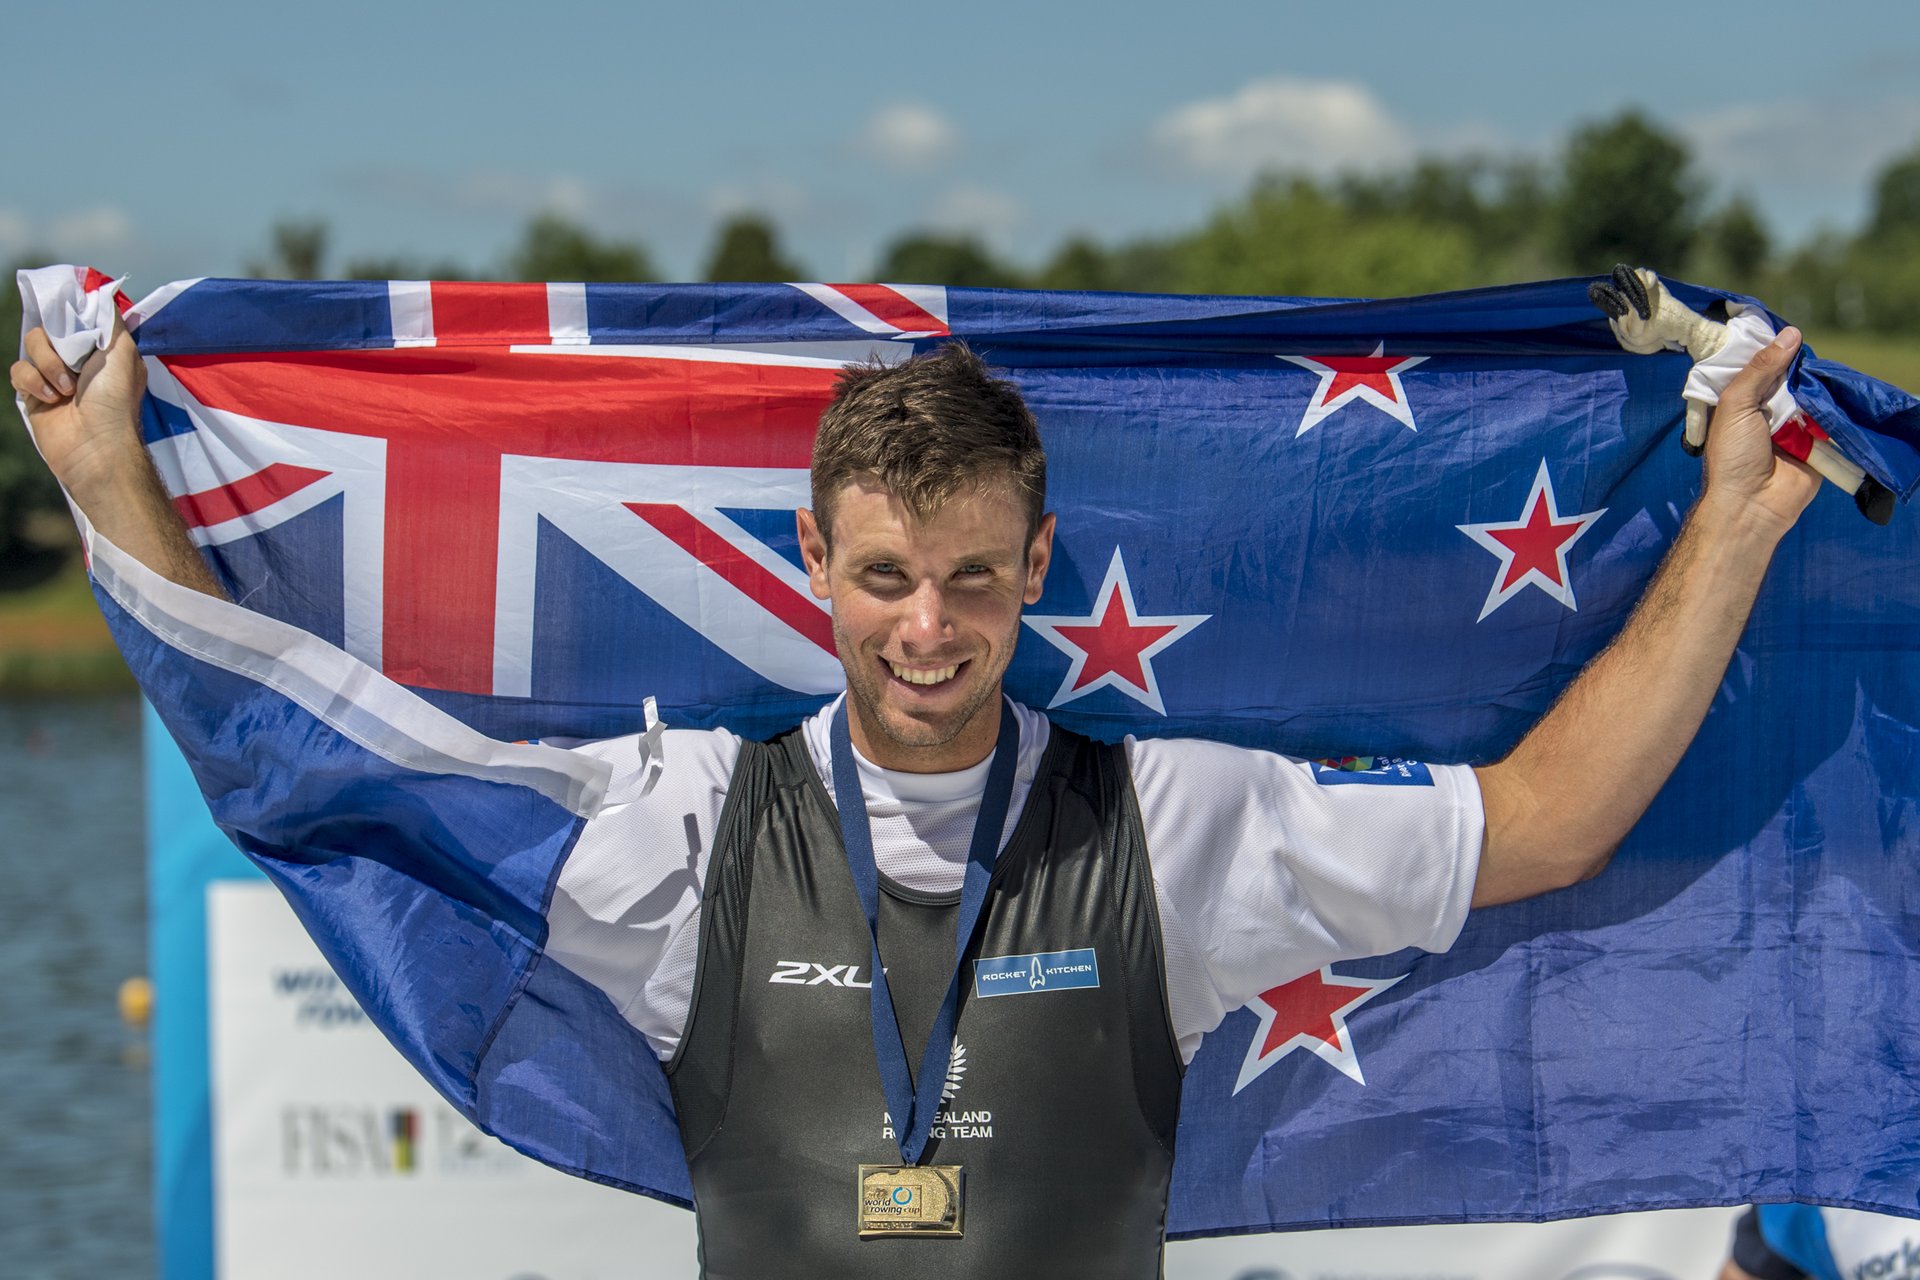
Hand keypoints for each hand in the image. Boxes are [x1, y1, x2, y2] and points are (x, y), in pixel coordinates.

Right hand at [8, 310, 147, 498]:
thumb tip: (102, 295)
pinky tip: (52, 399)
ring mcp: (53, 375)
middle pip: (49, 326)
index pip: (75, 317)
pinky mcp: (33, 393)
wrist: (95, 445)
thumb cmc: (114, 400)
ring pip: (31, 345)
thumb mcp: (123, 353)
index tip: (71, 319)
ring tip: (67, 390)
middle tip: (76, 367)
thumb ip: (110, 321)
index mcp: (101, 349)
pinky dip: (33, 382)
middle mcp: (77, 360)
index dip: (70, 315)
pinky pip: (18, 370)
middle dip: (59, 344)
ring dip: (48, 365)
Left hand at [1697, 326, 1821, 541]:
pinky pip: (1832, 415)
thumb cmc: (1733, 456)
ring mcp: (1796, 424)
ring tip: (1824, 373)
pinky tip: (1838, 393)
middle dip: (1800, 365)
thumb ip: (1760, 370)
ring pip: (1814, 392)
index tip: (1789, 329)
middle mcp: (1769, 409)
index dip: (1774, 350)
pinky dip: (1835, 406)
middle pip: (1792, 376)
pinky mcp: (1820, 440)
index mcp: (1743, 401)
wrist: (1753, 503)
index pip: (1762, 366)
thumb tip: (1790, 335)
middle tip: (1810, 352)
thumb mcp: (1736, 405)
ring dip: (1819, 384)